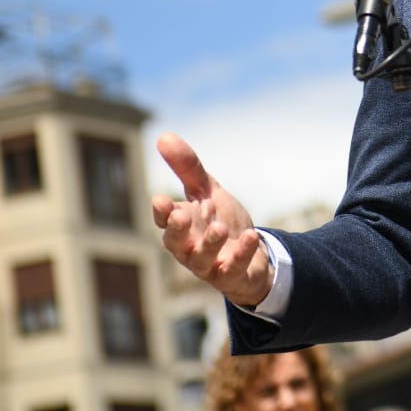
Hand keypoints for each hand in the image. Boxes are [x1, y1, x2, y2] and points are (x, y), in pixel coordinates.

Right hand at [150, 132, 272, 306]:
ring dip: (210, 243)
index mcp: (182, 226)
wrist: (250, 252)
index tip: (160, 199)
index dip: (161, 212)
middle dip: (176, 230)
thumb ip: (188, 168)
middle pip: (175, 242)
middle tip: (181, 215)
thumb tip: (164, 136)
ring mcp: (210, 264)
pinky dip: (241, 253)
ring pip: (202, 259)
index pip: (164, 220)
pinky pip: (234, 268)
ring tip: (219, 227)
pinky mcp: (232, 275)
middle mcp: (190, 247)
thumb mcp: (207, 192)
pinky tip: (250, 236)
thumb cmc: (220, 220)